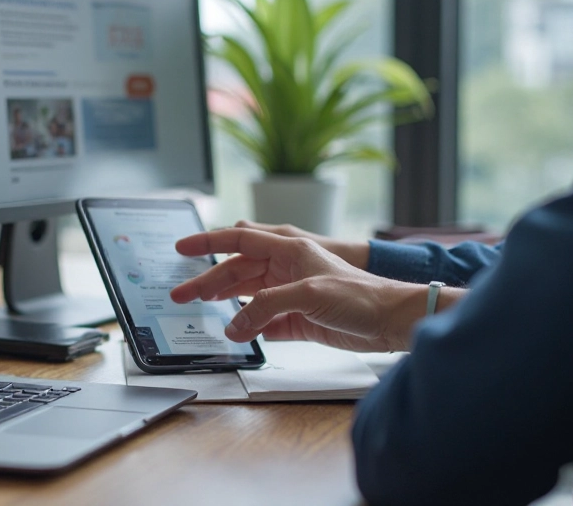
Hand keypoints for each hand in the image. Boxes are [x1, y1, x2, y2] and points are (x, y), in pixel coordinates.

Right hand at [170, 228, 423, 352]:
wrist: (392, 322)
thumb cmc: (361, 295)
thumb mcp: (308, 294)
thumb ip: (266, 307)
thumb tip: (235, 325)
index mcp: (288, 249)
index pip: (238, 240)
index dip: (207, 243)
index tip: (181, 248)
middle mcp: (286, 269)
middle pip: (237, 271)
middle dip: (207, 282)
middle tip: (180, 295)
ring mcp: (290, 294)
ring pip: (246, 296)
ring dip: (224, 304)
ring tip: (199, 311)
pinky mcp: (297, 320)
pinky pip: (262, 322)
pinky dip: (247, 328)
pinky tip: (234, 332)